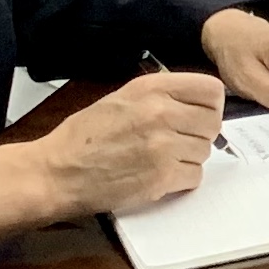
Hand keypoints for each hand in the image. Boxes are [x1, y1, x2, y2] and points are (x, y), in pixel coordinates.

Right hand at [0, 69, 223, 229]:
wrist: (55, 173)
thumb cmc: (83, 137)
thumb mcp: (123, 98)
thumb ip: (161, 96)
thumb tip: (195, 104)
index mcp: (152, 88)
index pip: (212, 89)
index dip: (210, 105)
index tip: (199, 115)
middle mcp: (161, 112)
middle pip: (213, 122)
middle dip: (200, 134)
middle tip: (180, 142)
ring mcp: (163, 145)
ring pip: (205, 151)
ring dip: (189, 158)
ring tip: (161, 160)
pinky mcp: (161, 177)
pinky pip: (195, 176)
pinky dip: (182, 180)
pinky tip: (159, 176)